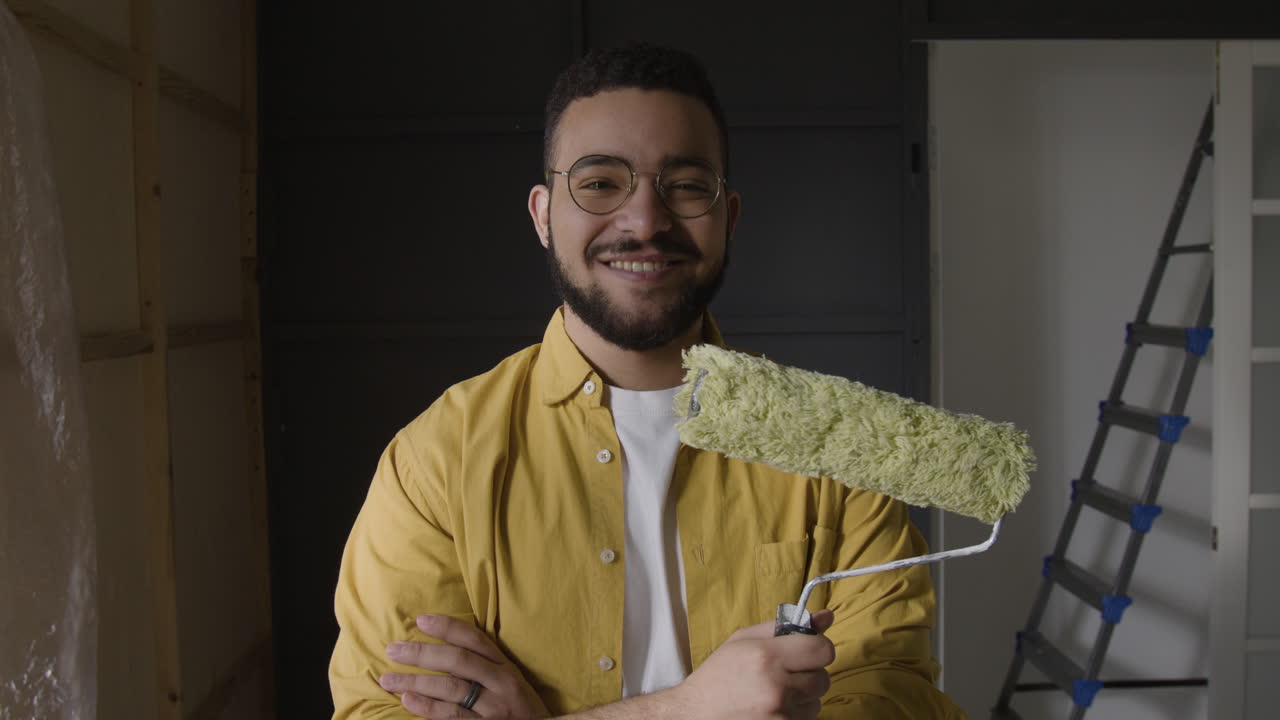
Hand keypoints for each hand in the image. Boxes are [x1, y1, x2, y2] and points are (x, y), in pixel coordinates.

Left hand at [379, 614, 550, 718]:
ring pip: (451, 689)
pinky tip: (408, 702)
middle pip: (457, 661)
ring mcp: (494, 709)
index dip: (447, 627)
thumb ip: (485, 667)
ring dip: (416, 682)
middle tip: (393, 649)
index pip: (475, 640)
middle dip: (422, 653)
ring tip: (388, 679)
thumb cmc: (520, 712)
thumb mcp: (511, 684)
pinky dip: (428, 708)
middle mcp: (502, 684)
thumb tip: (444, 651)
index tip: (421, 620)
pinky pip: (453, 717)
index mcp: (507, 668)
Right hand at [667, 609, 835, 719]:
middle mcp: (777, 687)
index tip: (805, 651)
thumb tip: (827, 616)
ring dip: (802, 697)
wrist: (695, 715)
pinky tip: (772, 709)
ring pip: (817, 702)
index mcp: (766, 656)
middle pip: (823, 678)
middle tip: (783, 674)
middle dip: (808, 674)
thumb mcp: (744, 640)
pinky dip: (794, 714)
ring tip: (774, 693)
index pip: (823, 650)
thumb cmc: (719, 675)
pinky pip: (807, 719)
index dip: (817, 648)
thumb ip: (786, 626)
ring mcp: (780, 715)